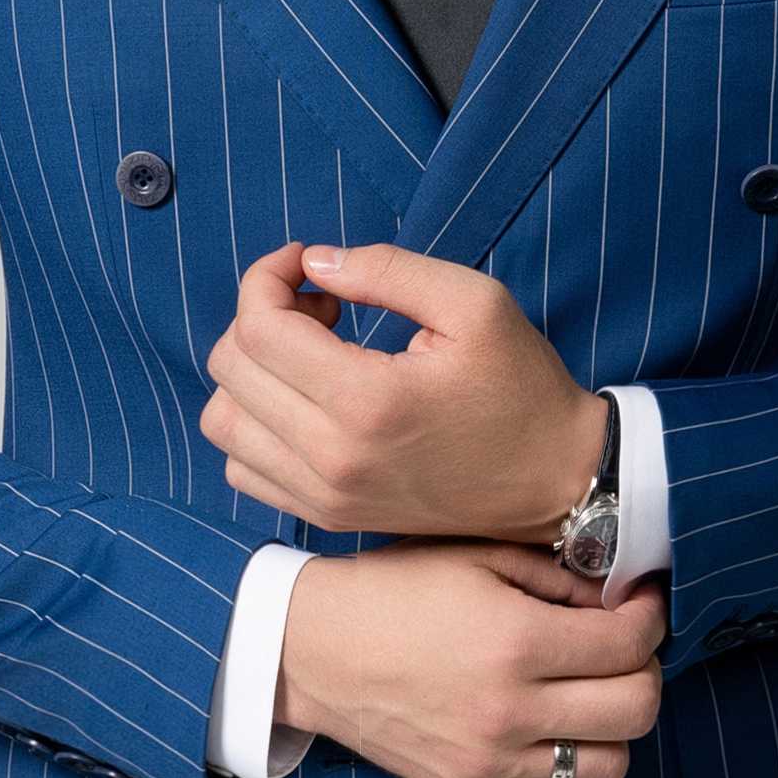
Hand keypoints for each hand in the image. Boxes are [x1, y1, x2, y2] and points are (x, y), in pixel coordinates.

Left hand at [203, 243, 608, 542]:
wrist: (555, 483)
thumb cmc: (522, 390)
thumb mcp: (474, 303)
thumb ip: (387, 269)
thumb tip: (314, 262)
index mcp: (366, 401)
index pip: (258, 326)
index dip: (268, 276)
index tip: (308, 264)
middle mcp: (331, 457)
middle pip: (230, 367)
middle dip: (260, 315)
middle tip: (321, 305)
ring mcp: (324, 495)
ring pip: (222, 420)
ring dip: (250, 372)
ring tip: (309, 356)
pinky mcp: (326, 515)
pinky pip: (242, 468)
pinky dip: (254, 424)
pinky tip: (304, 402)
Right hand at [275, 545, 666, 777]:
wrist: (311, 653)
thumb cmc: (393, 593)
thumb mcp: (478, 557)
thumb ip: (560, 578)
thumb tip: (620, 602)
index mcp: (516, 643)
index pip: (632, 644)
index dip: (650, 618)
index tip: (641, 604)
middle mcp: (510, 712)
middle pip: (638, 709)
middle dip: (644, 671)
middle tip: (623, 648)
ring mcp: (491, 762)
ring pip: (611, 765)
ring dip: (612, 725)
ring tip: (586, 692)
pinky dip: (564, 753)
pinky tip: (539, 717)